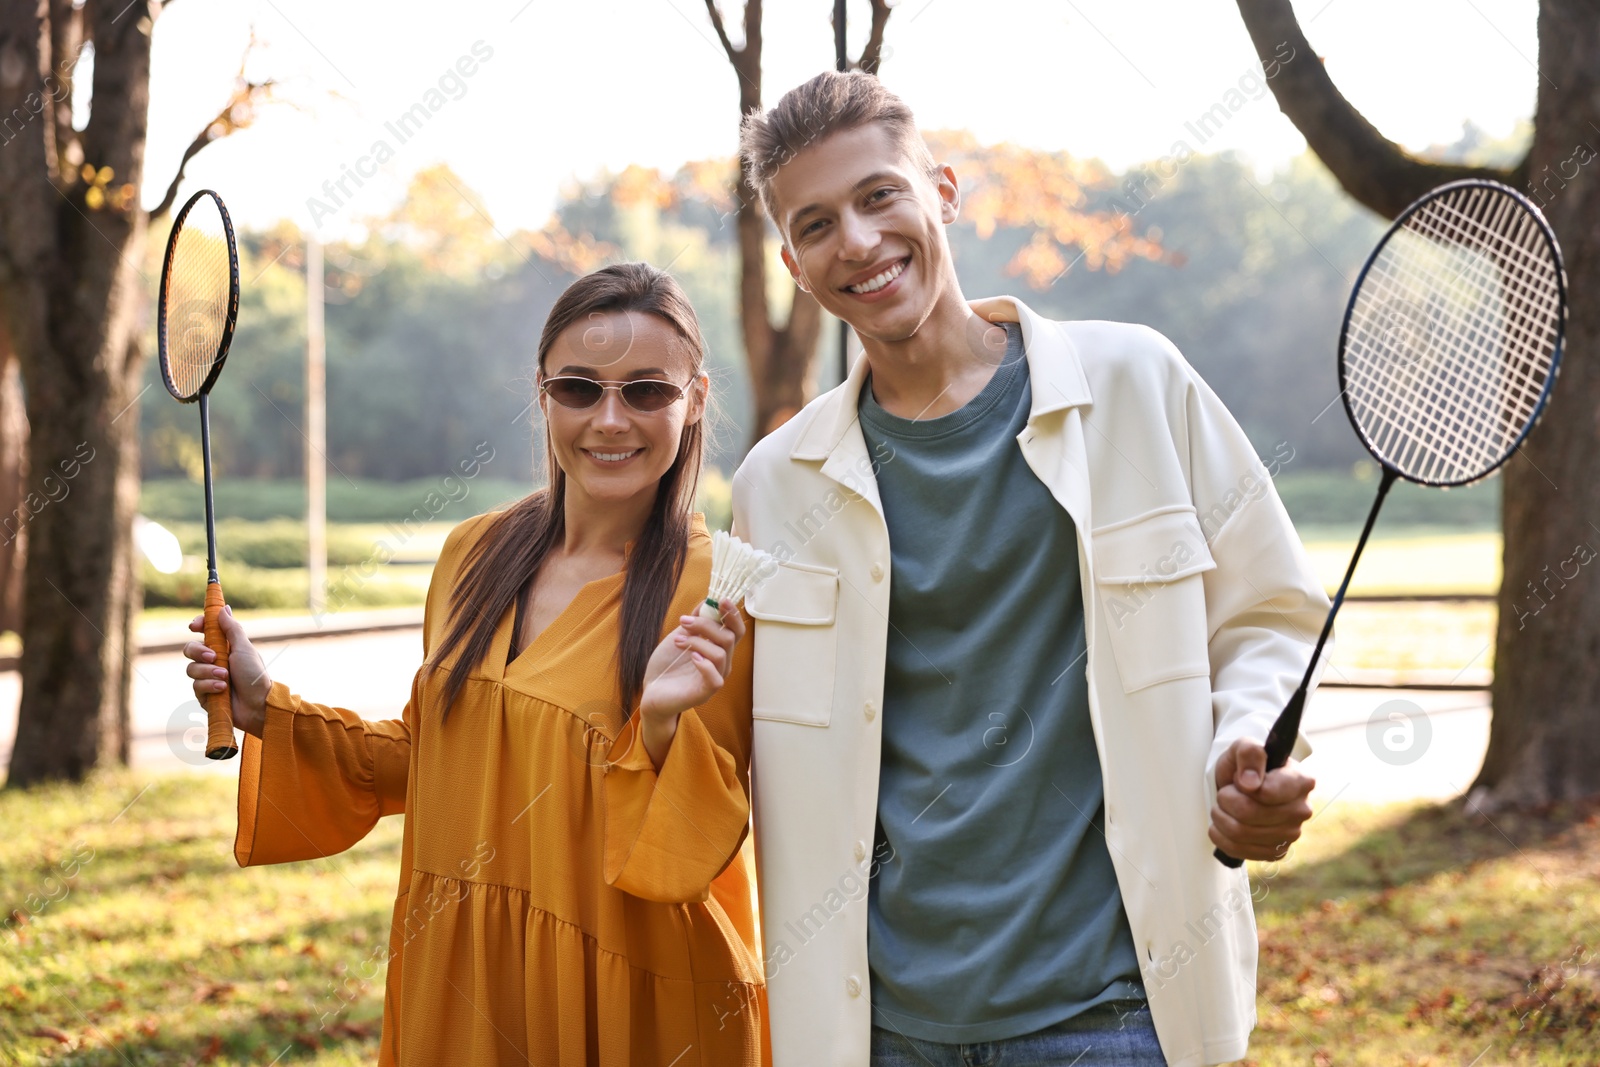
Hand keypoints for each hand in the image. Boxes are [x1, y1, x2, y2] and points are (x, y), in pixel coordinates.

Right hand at [182, 605, 269, 738]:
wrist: (258, 704)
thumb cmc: (255, 675)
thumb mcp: (244, 648)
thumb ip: (232, 629)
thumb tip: (223, 608)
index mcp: (224, 647)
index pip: (204, 631)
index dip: (198, 625)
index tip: (195, 626)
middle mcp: (213, 661)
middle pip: (190, 649)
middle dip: (198, 652)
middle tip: (214, 657)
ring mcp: (207, 677)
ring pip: (191, 668)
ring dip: (208, 672)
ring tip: (225, 677)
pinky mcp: (204, 694)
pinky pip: (196, 686)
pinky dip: (209, 685)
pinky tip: (222, 689)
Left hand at [636, 601, 744, 766]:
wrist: (651, 690)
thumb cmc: (668, 665)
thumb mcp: (679, 635)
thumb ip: (694, 620)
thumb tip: (707, 600)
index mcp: (719, 648)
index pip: (736, 629)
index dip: (732, 613)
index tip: (720, 599)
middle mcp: (722, 663)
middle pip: (729, 637)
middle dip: (706, 625)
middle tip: (684, 621)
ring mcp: (715, 677)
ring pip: (721, 654)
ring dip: (697, 641)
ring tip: (677, 640)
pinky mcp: (706, 693)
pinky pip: (715, 677)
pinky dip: (704, 663)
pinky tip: (691, 657)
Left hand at [1209, 738, 1315, 861]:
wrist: (1243, 785)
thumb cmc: (1246, 765)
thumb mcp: (1244, 746)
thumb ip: (1250, 753)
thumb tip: (1250, 784)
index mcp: (1301, 781)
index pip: (1266, 792)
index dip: (1241, 786)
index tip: (1239, 779)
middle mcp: (1301, 810)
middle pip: (1249, 814)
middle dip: (1225, 801)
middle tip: (1224, 793)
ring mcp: (1291, 834)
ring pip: (1241, 833)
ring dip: (1220, 818)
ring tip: (1222, 807)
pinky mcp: (1276, 852)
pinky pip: (1240, 851)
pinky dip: (1221, 837)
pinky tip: (1222, 825)